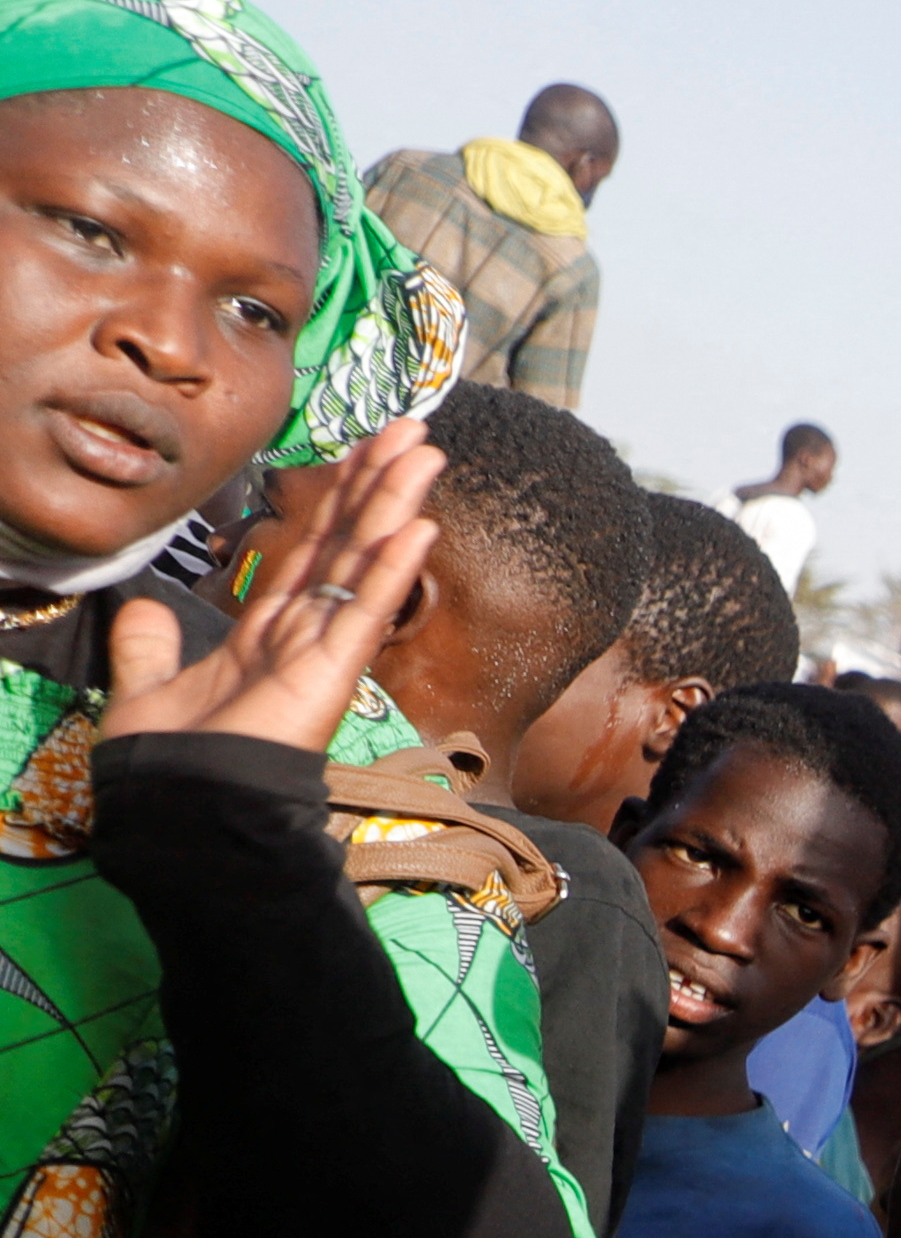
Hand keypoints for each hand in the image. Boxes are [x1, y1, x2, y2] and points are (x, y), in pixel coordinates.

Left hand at [101, 417, 441, 752]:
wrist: (182, 807)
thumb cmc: (170, 762)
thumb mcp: (144, 687)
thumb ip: (148, 645)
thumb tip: (139, 604)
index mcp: (266, 636)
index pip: (310, 553)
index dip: (335, 501)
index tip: (363, 453)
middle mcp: (305, 636)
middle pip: (347, 542)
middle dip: (377, 482)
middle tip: (410, 430)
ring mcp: (325, 652)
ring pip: (363, 562)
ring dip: (395, 504)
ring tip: (425, 452)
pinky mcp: (333, 671)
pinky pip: (365, 610)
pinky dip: (390, 567)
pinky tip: (418, 526)